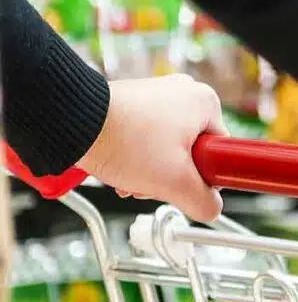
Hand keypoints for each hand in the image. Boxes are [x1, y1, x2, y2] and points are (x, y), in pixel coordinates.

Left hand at [77, 74, 227, 221]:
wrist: (71, 121)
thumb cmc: (123, 140)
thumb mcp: (175, 182)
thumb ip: (203, 202)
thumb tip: (211, 209)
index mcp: (206, 102)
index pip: (220, 153)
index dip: (203, 177)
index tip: (183, 184)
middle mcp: (185, 92)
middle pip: (193, 152)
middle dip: (171, 176)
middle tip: (153, 182)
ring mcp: (158, 95)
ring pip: (167, 148)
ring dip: (151, 170)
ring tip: (132, 174)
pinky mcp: (134, 102)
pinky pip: (146, 138)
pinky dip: (135, 156)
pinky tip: (121, 165)